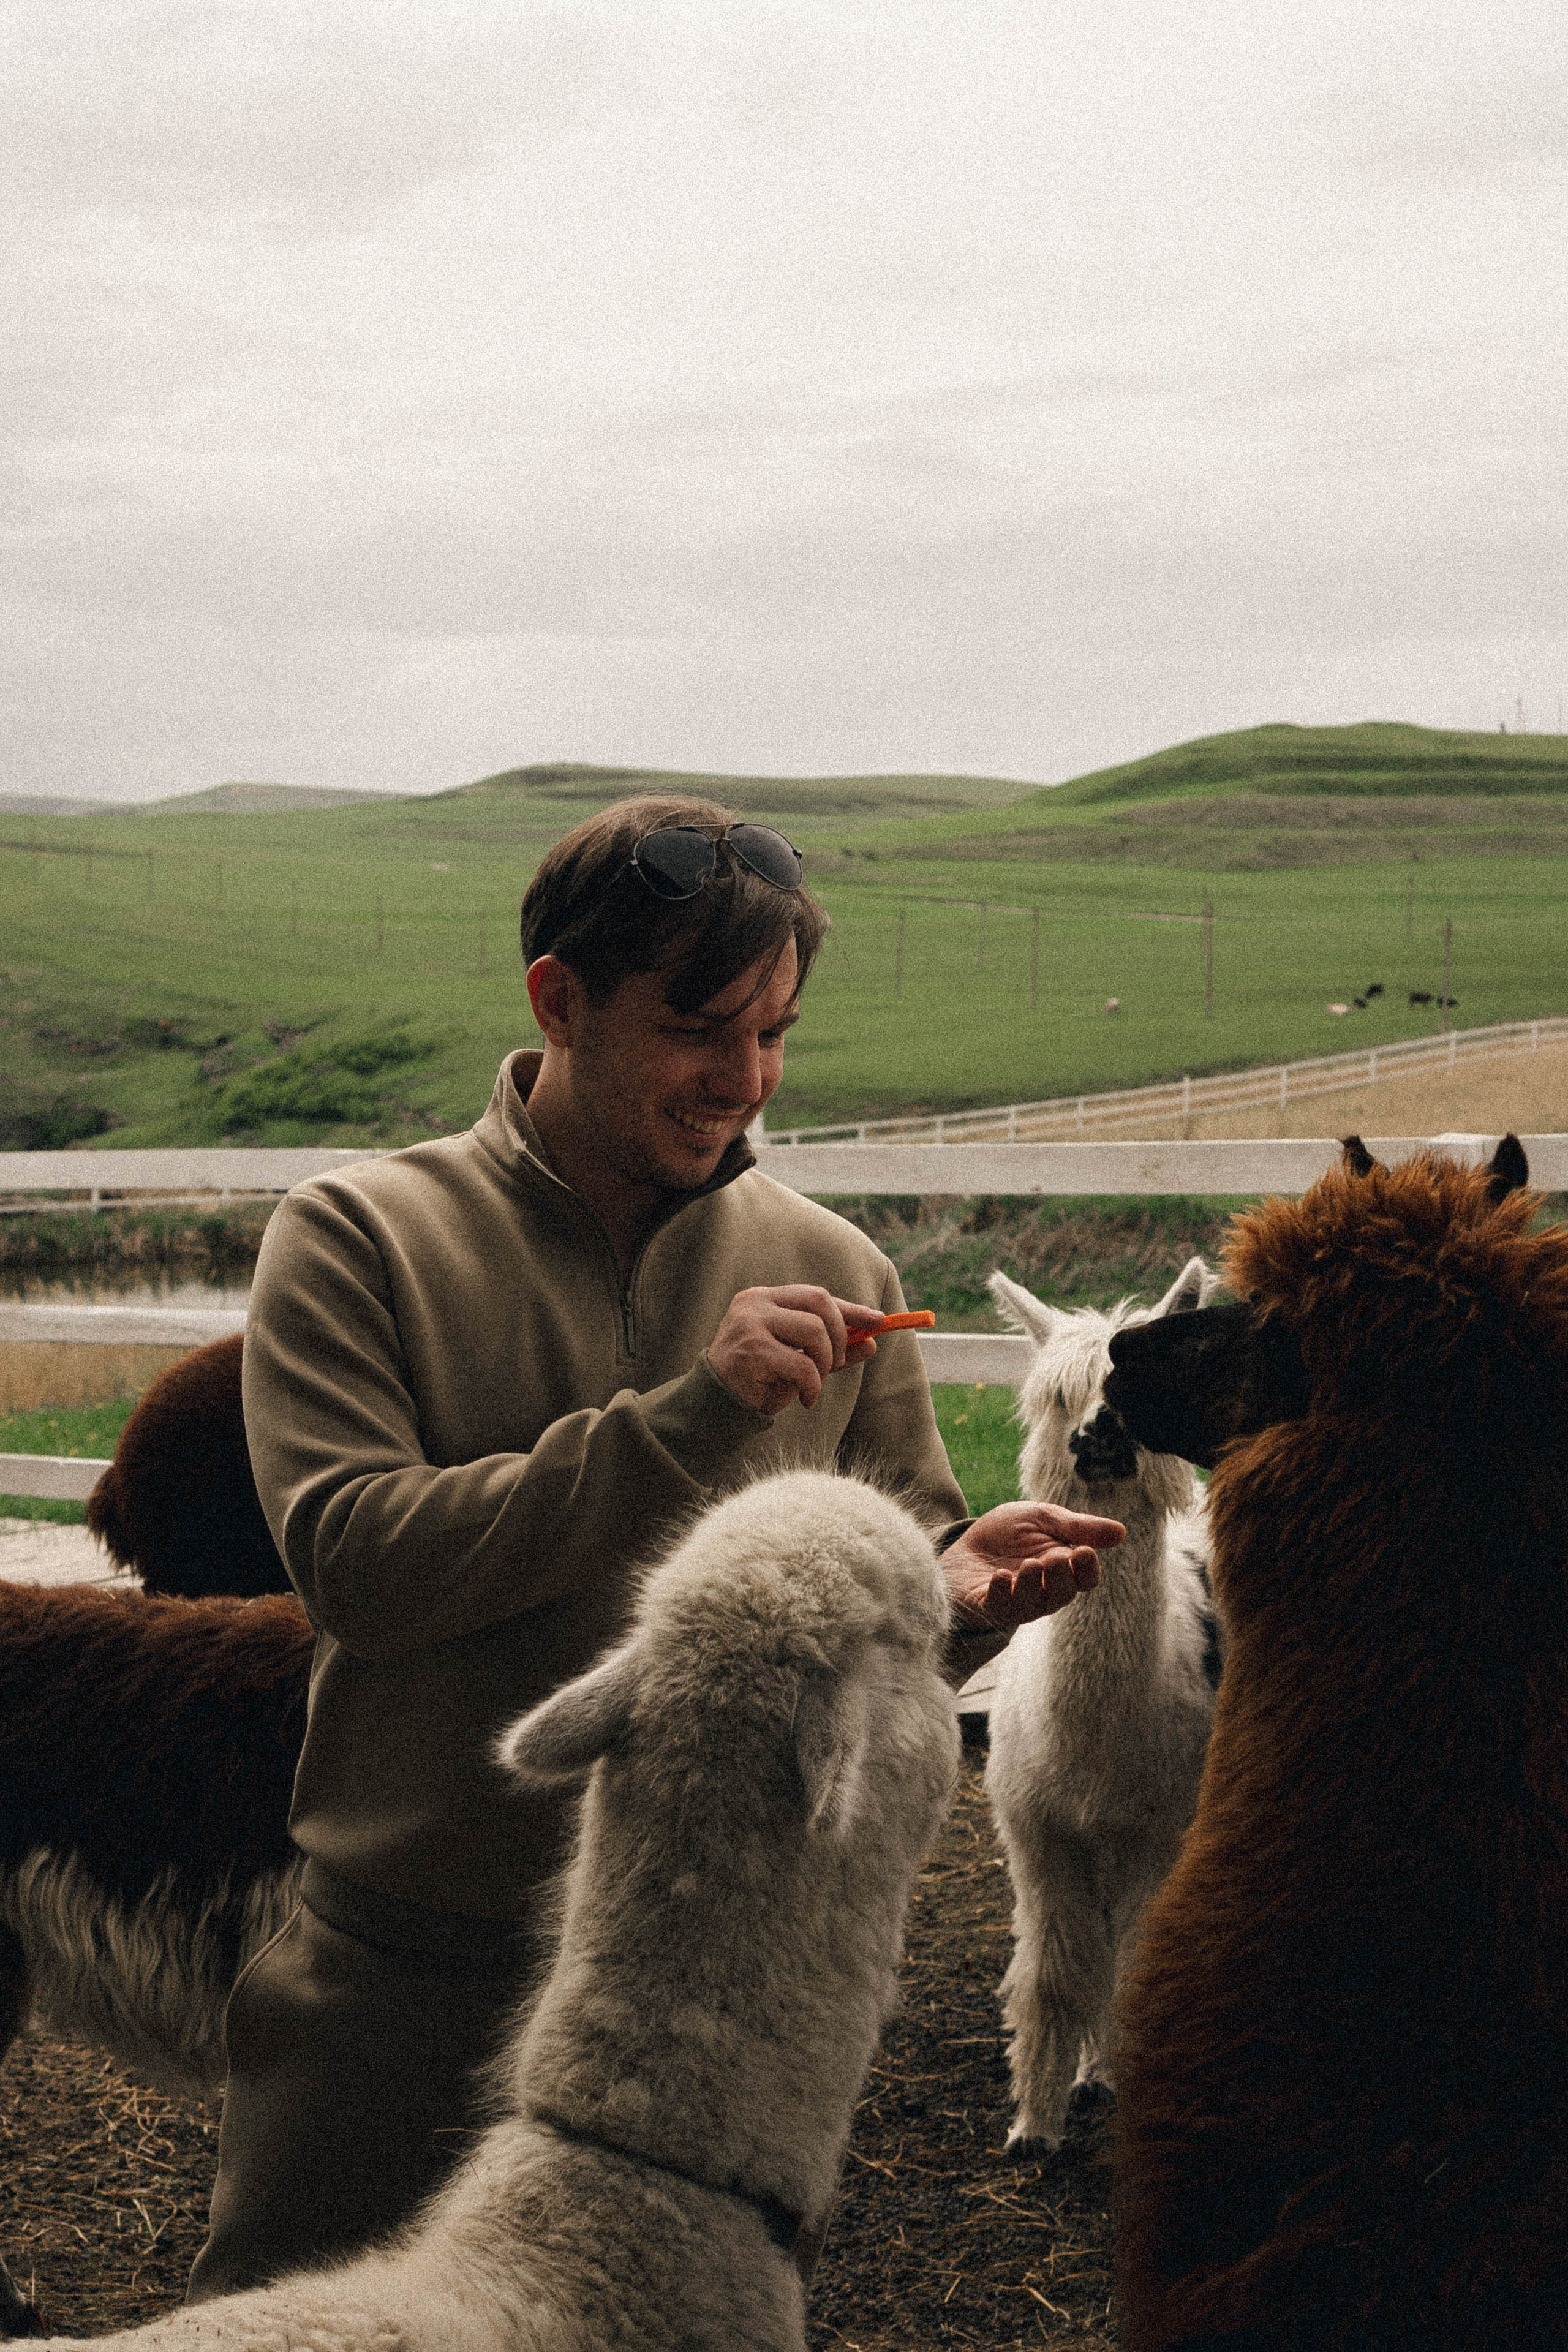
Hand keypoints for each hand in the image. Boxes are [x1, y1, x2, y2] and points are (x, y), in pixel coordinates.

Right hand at [708, 1286, 880, 1416]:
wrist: (718, 1405)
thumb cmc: (758, 1379)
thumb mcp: (798, 1360)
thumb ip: (830, 1351)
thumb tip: (871, 1343)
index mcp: (764, 1298)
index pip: (816, 1295)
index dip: (851, 1308)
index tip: (878, 1320)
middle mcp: (755, 1303)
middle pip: (820, 1302)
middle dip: (840, 1335)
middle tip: (836, 1363)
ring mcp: (751, 1324)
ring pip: (814, 1332)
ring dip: (825, 1363)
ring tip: (814, 1384)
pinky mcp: (752, 1350)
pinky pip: (802, 1366)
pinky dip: (814, 1386)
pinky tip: (806, 1399)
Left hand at [941, 1500, 1123, 1629]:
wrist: (963, 1542)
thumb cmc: (1007, 1532)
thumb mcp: (1041, 1518)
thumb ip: (1077, 1526)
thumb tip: (1121, 1532)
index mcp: (1063, 1568)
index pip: (1086, 1578)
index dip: (1087, 1569)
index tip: (1082, 1551)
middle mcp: (1045, 1591)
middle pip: (1064, 1594)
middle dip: (1060, 1576)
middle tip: (1053, 1557)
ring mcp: (1018, 1602)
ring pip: (1035, 1605)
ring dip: (1033, 1585)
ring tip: (1028, 1565)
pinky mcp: (990, 1607)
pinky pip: (1001, 1610)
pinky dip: (1002, 1593)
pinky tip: (1001, 1576)